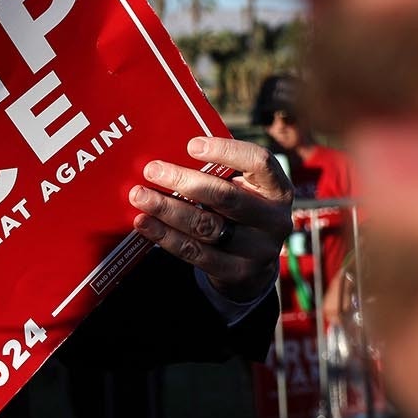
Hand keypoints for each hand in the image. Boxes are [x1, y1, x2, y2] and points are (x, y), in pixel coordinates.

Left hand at [129, 136, 292, 301]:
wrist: (254, 266)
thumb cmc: (238, 211)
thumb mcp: (242, 189)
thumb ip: (217, 172)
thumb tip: (167, 147)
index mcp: (277, 188)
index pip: (259, 162)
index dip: (226, 151)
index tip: (191, 145)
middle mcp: (274, 219)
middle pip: (226, 197)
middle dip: (184, 181)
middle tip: (152, 169)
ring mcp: (258, 249)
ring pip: (206, 226)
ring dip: (168, 209)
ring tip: (140, 196)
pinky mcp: (236, 272)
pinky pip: (194, 252)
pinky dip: (165, 235)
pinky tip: (144, 222)